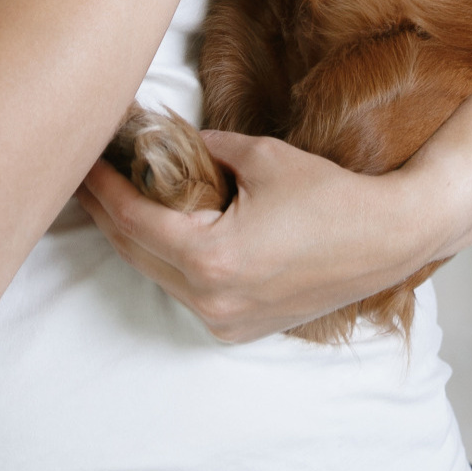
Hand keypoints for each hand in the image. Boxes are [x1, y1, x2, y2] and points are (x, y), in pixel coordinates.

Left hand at [79, 130, 446, 341]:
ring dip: (135, 237)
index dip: (103, 187)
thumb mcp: (260, 157)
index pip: (133, 219)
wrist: (388, 241)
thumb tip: (168, 141)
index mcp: (210, 258)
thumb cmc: (331, 196)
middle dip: (108, 211)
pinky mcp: (238, 329)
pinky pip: (186, 292)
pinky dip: (169, 261)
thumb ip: (204, 148)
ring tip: (116, 198)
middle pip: (134, 251)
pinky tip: (162, 231)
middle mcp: (209, 299)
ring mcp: (223, 321)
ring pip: (156, 274)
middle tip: (87, 176)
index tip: (83, 161)